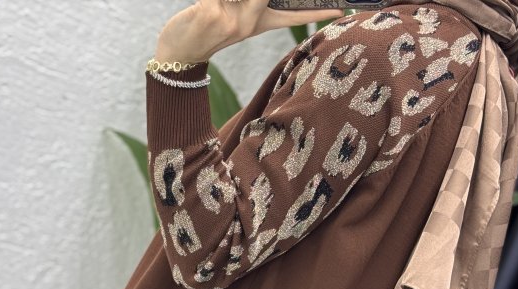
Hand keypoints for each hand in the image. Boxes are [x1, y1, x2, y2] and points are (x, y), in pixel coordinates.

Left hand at [154, 0, 343, 63]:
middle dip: (256, 1)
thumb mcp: (233, 19)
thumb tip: (263, 3)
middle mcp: (248, 23)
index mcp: (256, 24)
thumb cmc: (202, 31)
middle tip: (228, 8)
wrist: (176, 53)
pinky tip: (202, 5)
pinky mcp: (210, 14)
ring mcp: (230, 19)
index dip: (317, 13)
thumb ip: (252, 6)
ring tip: (214, 6)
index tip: (341, 12)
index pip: (292, 15)